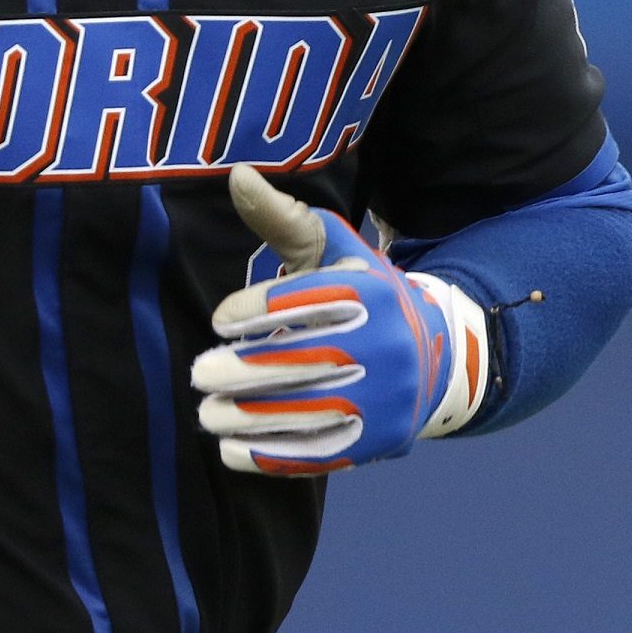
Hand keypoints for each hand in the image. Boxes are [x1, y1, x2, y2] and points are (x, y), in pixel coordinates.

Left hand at [190, 165, 488, 475]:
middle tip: (200, 372)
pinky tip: (231, 450)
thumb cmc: (360, 296)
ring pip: (313, 412)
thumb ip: (283, 219)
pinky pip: (323, 454)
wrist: (431, 356)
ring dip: (251, 418)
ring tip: (207, 414)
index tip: (219, 319)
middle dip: (247, 370)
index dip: (259, 310)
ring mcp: (388, 398)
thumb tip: (237, 175)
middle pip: (310, 361)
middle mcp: (389, 346)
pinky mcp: (380, 440)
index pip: (312, 300)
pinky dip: (273, 456)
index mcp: (375, 292)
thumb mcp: (332, 251)